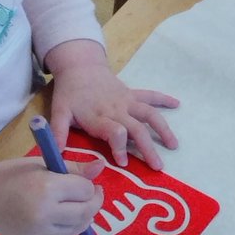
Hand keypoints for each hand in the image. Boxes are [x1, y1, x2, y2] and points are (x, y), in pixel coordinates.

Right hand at [0, 156, 104, 234]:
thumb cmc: (11, 176)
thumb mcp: (42, 165)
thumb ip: (73, 169)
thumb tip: (101, 166)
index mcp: (46, 187)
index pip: (85, 190)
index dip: (88, 185)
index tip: (82, 181)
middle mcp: (45, 213)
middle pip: (86, 211)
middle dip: (93, 202)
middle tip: (90, 193)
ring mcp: (41, 232)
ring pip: (79, 227)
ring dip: (84, 215)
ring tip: (75, 204)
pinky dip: (70, 227)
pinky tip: (61, 216)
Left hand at [46, 40, 178, 168]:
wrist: (80, 66)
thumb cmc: (69, 93)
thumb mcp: (60, 112)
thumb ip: (58, 133)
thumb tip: (56, 155)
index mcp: (99, 116)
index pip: (115, 132)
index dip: (121, 147)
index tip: (123, 163)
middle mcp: (117, 109)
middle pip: (137, 129)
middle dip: (148, 148)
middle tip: (158, 167)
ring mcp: (127, 101)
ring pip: (149, 114)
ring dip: (163, 129)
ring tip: (173, 146)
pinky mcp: (133, 94)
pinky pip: (151, 96)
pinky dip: (164, 99)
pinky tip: (178, 105)